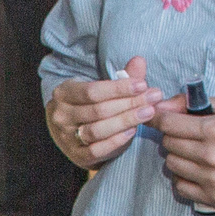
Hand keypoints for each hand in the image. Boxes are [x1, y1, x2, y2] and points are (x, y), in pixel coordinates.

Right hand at [46, 57, 163, 169]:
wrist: (70, 132)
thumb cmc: (88, 105)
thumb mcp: (99, 89)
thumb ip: (120, 78)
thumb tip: (139, 61)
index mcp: (63, 93)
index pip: (92, 91)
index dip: (119, 88)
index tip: (143, 85)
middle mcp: (61, 115)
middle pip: (98, 110)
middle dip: (129, 103)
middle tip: (153, 98)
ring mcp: (65, 137)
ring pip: (97, 130)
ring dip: (126, 121)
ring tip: (148, 112)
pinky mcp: (76, 155)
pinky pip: (96, 150)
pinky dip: (115, 141)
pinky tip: (132, 131)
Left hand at [150, 94, 214, 210]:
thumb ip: (193, 104)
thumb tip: (162, 107)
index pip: (168, 124)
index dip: (161, 119)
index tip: (159, 118)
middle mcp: (212, 156)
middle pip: (168, 144)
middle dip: (173, 136)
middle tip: (187, 134)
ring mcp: (213, 180)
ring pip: (171, 165)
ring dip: (178, 157)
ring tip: (196, 151)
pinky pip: (180, 186)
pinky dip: (185, 177)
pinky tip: (199, 170)